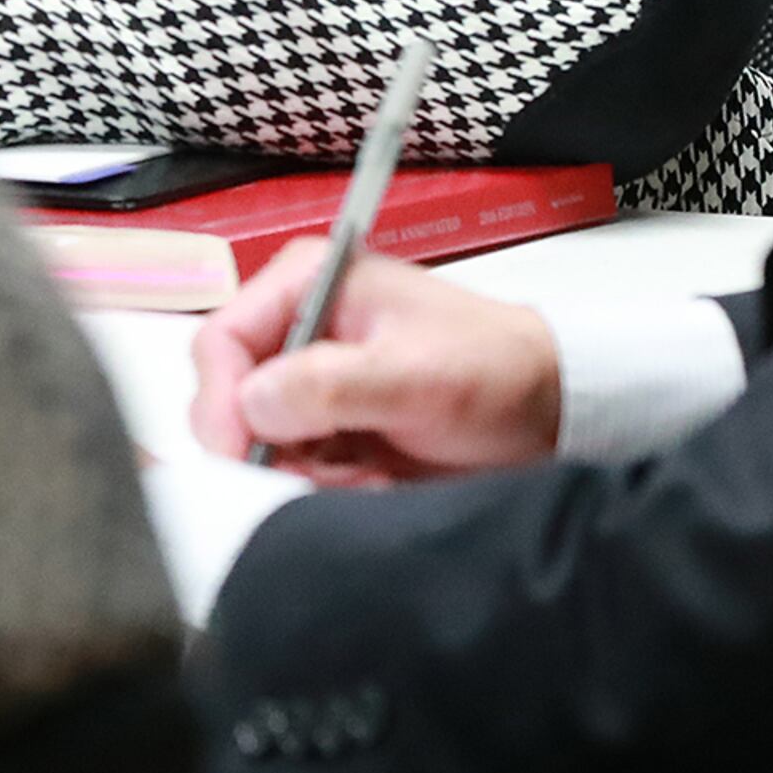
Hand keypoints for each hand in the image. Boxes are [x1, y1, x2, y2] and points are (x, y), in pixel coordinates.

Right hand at [189, 240, 565, 485]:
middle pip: (229, 398)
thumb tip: (251, 405)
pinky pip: (292, 470)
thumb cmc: (493, 371)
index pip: (222, 340)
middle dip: (269, 447)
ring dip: (303, 474)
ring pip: (258, 444)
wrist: (552, 412)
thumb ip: (331, 386)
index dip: (220, 400)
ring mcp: (312, 384)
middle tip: (324, 474)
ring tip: (367, 479)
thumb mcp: (416, 375)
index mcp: (308, 284)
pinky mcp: (329, 431)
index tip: (241, 453)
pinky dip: (325, 488)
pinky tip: (373, 485)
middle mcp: (298, 330)